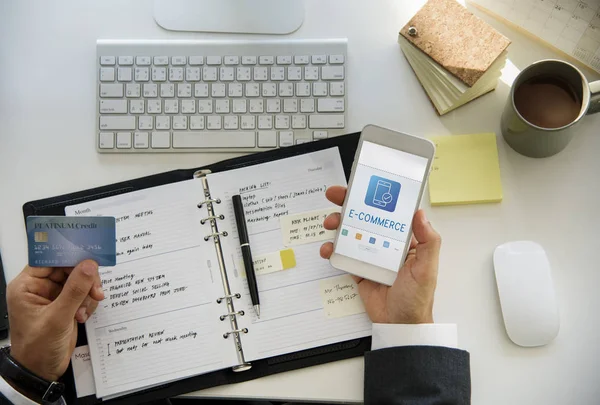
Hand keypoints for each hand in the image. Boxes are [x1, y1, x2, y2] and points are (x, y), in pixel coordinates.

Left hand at [7, 260, 104, 380]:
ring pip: (79, 280)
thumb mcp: (58, 318)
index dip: (68, 255)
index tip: (88, 255)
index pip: (49, 259)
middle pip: (68, 268)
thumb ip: (75, 290)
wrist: (42, 371)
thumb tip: (89, 266)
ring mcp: (54, 296)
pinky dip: (88, 302)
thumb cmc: (38, 348)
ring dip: (87, 293)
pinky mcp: (65, 305)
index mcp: (27, 285)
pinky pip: (82, 293)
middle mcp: (39, 287)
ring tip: (85, 310)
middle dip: (84, 279)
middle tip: (95, 290)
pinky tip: (83, 316)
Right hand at [320, 186, 440, 323]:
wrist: (400, 325)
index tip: (359, 184)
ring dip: (336, 223)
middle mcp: (384, 243)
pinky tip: (327, 248)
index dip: (372, 196)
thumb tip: (420, 214)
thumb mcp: (427, 267)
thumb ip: (428, 241)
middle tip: (334, 196)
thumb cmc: (417, 297)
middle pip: (363, 217)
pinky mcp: (357, 269)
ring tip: (329, 223)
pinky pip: (341, 255)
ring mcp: (369, 255)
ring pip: (349, 232)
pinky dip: (331, 249)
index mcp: (403, 239)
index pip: (386, 211)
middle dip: (347, 203)